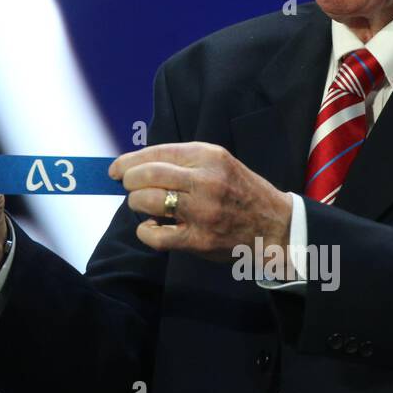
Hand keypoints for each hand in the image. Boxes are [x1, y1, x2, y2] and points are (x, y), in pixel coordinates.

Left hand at [108, 142, 292, 263]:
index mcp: (209, 156)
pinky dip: (145, 231)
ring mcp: (202, 211)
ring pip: (148, 202)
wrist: (276, 226)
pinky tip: (152, 227)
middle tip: (128, 187)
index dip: (129, 160)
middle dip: (129, 181)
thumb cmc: (241, 192)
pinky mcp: (200, 239)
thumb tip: (138, 165)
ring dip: (136, 204)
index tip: (116, 168)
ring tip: (143, 206)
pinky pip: (156, 235)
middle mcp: (205, 180)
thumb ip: (184, 162)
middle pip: (147, 175)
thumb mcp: (219, 164)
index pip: (157, 152)